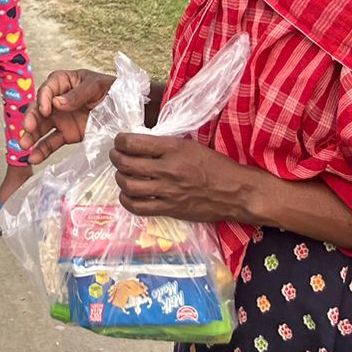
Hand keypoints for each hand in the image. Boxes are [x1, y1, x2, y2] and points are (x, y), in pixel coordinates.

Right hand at [19, 69, 113, 162]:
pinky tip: (34, 157)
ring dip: (31, 135)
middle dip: (32, 117)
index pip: (49, 88)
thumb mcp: (98, 86)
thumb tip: (57, 102)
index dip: (43, 98)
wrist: (130, 111)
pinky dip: (42, 150)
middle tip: (28, 127)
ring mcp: (62, 119)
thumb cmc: (114, 91)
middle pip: (40, 108)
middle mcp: (59, 101)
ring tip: (24, 145)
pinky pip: (52, 142)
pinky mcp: (67, 135)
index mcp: (66, 82)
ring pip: (41, 127)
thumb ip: (78, 94)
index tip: (45, 109)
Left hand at [109, 133, 261, 223]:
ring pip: (128, 185)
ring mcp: (168, 191)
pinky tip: (129, 195)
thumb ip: (165, 145)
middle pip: (126, 164)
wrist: (236, 192)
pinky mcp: (170, 209)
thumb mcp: (190, 145)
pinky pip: (138, 207)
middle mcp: (168, 169)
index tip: (119, 141)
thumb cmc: (216, 165)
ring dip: (120, 179)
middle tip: (116, 156)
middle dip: (115, 158)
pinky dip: (127, 200)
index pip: (133, 142)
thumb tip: (140, 143)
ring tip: (123, 174)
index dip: (120, 141)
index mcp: (173, 148)